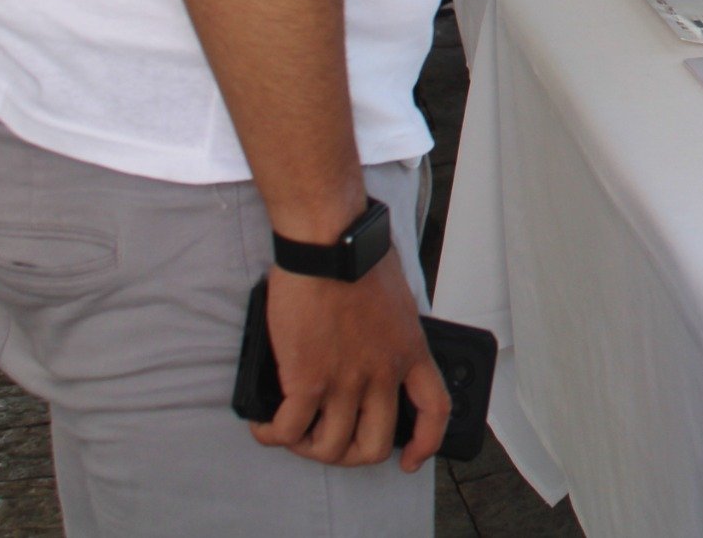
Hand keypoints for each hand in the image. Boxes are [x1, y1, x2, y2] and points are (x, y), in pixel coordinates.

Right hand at [254, 258, 449, 471]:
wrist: (332, 242)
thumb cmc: (360, 256)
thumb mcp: (397, 301)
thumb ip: (392, 335)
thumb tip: (374, 351)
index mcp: (411, 351)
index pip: (435, 411)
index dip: (426, 444)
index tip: (409, 460)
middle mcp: (383, 373)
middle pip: (376, 444)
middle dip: (350, 454)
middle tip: (329, 443)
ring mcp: (346, 380)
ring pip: (331, 447)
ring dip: (309, 447)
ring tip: (293, 432)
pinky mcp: (307, 378)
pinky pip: (289, 431)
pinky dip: (274, 435)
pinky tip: (267, 425)